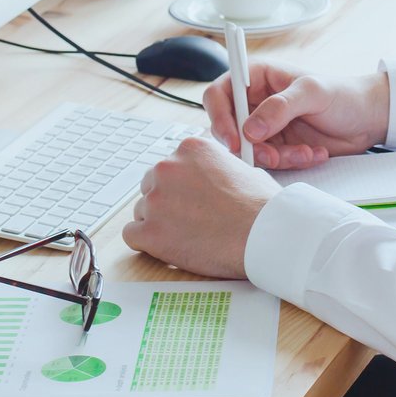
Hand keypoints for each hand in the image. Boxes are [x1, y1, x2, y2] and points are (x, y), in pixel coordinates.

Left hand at [121, 135, 279, 277]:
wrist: (263, 235)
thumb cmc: (260, 206)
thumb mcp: (239, 167)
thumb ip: (213, 168)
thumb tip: (207, 178)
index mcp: (189, 149)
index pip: (169, 166)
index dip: (180, 187)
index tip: (191, 199)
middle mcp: (167, 168)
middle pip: (151, 186)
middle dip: (167, 203)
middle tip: (189, 220)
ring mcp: (155, 200)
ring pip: (142, 211)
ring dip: (159, 223)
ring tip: (188, 236)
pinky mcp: (149, 231)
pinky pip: (132, 235)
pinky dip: (147, 244)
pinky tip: (169, 247)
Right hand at [204, 60, 389, 168]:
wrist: (367, 119)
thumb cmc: (342, 94)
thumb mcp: (312, 92)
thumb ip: (280, 107)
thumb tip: (249, 129)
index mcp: (256, 77)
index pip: (219, 94)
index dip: (220, 117)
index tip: (234, 140)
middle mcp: (255, 102)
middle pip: (228, 129)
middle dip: (249, 147)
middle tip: (272, 155)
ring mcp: (265, 127)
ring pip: (249, 151)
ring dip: (275, 157)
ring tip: (304, 151)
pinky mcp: (277, 147)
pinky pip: (269, 163)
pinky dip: (289, 163)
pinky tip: (312, 154)